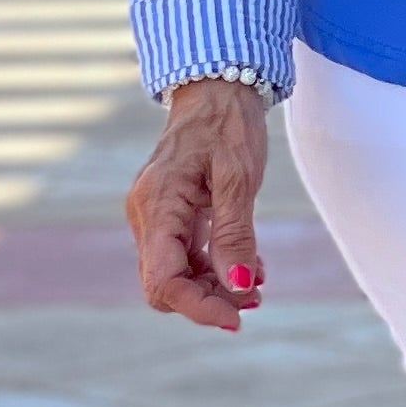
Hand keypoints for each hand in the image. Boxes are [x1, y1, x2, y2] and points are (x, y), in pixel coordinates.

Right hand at [126, 80, 267, 327]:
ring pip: (176, 274)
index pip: (163, 281)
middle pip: (165, 285)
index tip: (237, 318)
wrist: (218, 88)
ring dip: (215, 287)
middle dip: (208, 299)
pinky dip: (214, 267)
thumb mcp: (239, 179)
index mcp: (158, 205)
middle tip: (257, 298)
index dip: (198, 308)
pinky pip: (185, 255)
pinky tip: (248, 266)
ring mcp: (155, 216)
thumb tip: (239, 287)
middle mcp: (146, 215)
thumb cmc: (229, 125)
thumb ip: (235, 234)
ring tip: (259, 283)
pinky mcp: (169, 214)